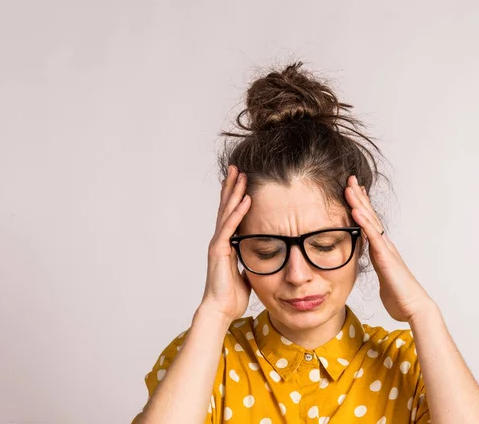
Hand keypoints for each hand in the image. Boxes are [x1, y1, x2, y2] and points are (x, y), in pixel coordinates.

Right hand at [201, 165, 251, 324]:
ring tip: (240, 174)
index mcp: (226, 244)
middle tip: (236, 168)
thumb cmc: (231, 296)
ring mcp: (218, 243)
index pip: (230, 215)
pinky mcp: (219, 250)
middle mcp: (220, 240)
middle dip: (231, 186)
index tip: (239, 181)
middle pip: (226, 207)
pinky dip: (238, 211)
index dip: (234, 197)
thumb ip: (249, 261)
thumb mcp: (245, 273)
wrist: (220, 310)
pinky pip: (230, 226)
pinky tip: (245, 198)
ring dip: (234, 192)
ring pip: (226, 212)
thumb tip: (261, 257)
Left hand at [345, 175, 434, 321]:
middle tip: (351, 180)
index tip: (354, 191)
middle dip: (360, 197)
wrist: (414, 309)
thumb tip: (377, 268)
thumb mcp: (383, 279)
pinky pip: (372, 236)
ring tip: (350, 187)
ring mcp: (385, 249)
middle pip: (370, 216)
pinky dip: (363, 222)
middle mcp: (384, 245)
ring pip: (370, 221)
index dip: (362, 206)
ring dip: (359, 203)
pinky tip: (355, 210)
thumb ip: (379, 269)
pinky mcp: (385, 258)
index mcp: (382, 250)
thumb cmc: (399, 297)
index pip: (369, 223)